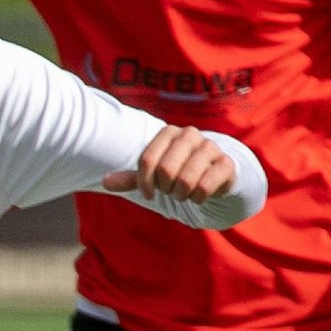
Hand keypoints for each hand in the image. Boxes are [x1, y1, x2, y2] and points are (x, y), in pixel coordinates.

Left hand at [102, 126, 236, 204]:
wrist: (215, 175)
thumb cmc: (179, 173)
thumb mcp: (154, 175)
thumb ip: (131, 178)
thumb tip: (105, 182)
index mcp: (169, 132)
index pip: (146, 161)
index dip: (144, 183)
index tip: (149, 194)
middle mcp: (189, 134)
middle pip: (165, 171)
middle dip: (165, 189)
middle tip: (171, 191)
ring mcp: (210, 147)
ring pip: (185, 181)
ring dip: (181, 195)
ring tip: (185, 193)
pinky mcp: (226, 163)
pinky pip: (204, 187)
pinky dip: (198, 198)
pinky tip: (200, 195)